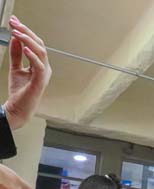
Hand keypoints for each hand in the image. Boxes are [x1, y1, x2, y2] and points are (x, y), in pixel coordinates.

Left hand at [4, 15, 51, 129]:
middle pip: (39, 45)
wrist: (18, 109)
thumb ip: (16, 54)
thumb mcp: (15, 68)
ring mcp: (44, 75)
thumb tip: (16, 39)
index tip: (14, 21)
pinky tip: (24, 48)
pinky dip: (32, 56)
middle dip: (26, 32)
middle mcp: (45, 68)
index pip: (35, 44)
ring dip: (28, 40)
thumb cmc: (20, 92)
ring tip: (17, 32)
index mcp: (40, 65)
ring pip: (40, 52)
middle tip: (14, 23)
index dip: (25, 31)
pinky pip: (39, 66)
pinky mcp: (40, 82)